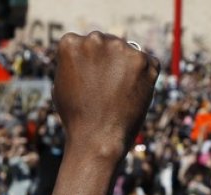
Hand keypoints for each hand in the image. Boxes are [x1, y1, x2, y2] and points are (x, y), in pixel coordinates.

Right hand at [53, 32, 158, 161]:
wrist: (97, 140)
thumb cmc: (76, 117)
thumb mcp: (61, 84)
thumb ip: (74, 63)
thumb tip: (87, 53)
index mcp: (70, 43)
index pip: (83, 44)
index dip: (87, 66)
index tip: (88, 85)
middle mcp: (95, 39)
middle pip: (106, 44)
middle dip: (108, 63)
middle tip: (106, 91)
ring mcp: (121, 48)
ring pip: (127, 52)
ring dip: (126, 68)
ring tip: (119, 95)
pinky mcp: (143, 61)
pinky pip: (149, 63)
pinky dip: (145, 77)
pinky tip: (134, 94)